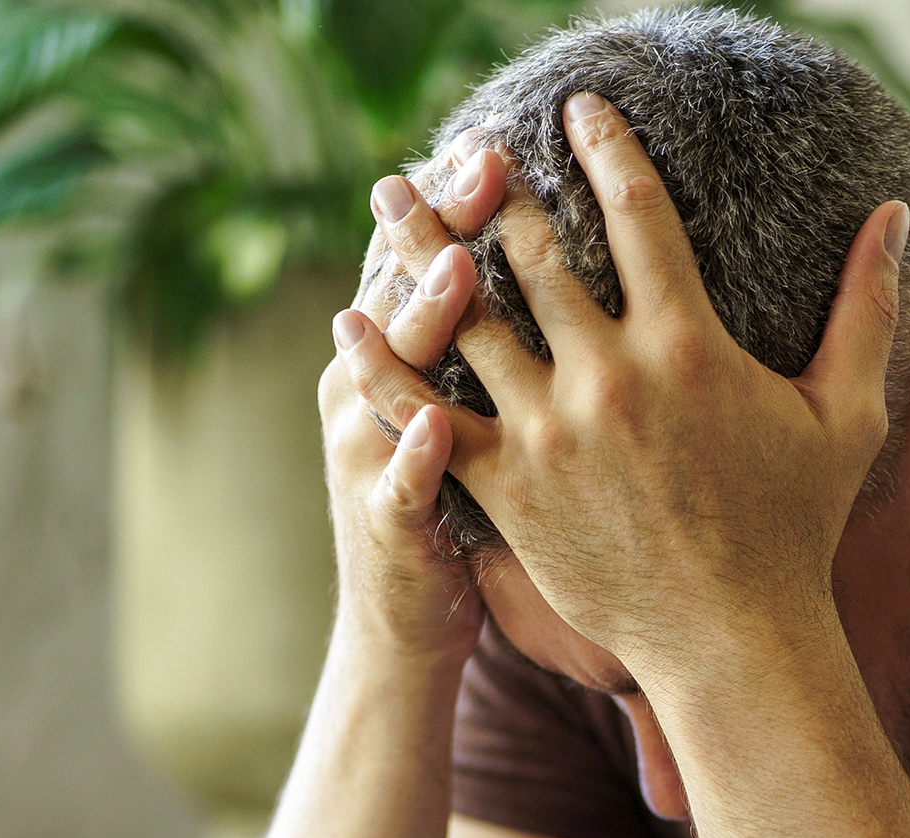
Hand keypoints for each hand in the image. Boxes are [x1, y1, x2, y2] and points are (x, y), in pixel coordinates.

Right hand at [315, 131, 505, 663]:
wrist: (406, 622)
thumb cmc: (456, 502)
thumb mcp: (472, 407)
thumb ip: (493, 335)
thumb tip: (541, 253)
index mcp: (395, 356)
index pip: (419, 256)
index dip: (452, 200)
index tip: (498, 144)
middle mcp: (369, 390)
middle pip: (403, 289)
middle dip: (439, 223)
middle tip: (485, 167)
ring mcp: (371, 454)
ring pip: (393, 374)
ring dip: (421, 319)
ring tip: (457, 268)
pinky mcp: (387, 522)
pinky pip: (401, 482)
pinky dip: (415, 452)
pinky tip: (438, 422)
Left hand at [339, 93, 908, 691]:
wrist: (735, 639)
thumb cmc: (796, 527)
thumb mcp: (847, 411)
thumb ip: (868, 305)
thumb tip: (897, 214)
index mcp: (689, 344)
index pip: (640, 212)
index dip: (605, 147)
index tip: (578, 108)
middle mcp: (611, 374)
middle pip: (532, 250)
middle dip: (487, 186)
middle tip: (454, 149)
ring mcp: (551, 430)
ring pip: (465, 315)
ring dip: (420, 249)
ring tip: (388, 201)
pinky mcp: (508, 485)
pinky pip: (426, 413)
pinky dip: (382, 364)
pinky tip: (351, 319)